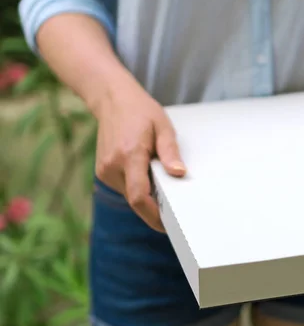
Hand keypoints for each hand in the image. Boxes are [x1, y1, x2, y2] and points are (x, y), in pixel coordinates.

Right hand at [95, 84, 185, 231]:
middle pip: (135, 199)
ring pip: (129, 194)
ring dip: (146, 194)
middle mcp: (112, 165)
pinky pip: (124, 187)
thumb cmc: (140, 112)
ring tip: (157, 174)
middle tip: (173, 207)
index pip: (139, 196)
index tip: (167, 225)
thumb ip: (170, 152)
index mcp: (129, 154)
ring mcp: (104, 169)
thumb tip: (179, 173)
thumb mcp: (162, 127)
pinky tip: (144, 171)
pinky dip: (137, 186)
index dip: (153, 216)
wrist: (112, 99)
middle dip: (154, 207)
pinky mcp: (102, 171)